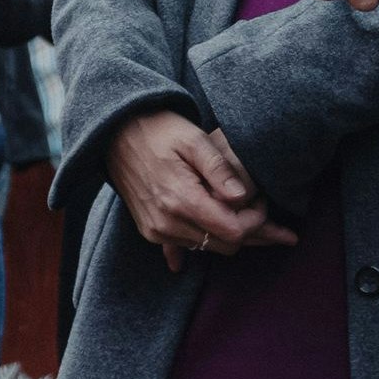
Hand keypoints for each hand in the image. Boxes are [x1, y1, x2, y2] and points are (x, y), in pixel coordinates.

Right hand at [107, 109, 296, 270]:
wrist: (117, 135)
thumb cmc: (160, 131)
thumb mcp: (194, 139)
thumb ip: (219, 168)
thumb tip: (243, 196)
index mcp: (181, 199)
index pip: (234, 231)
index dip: (256, 220)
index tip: (260, 200)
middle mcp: (167, 223)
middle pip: (224, 246)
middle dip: (247, 230)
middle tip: (257, 206)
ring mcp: (156, 230)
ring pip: (208, 247)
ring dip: (227, 233)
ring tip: (241, 210)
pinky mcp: (150, 231)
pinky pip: (187, 245)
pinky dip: (206, 237)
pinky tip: (220, 231)